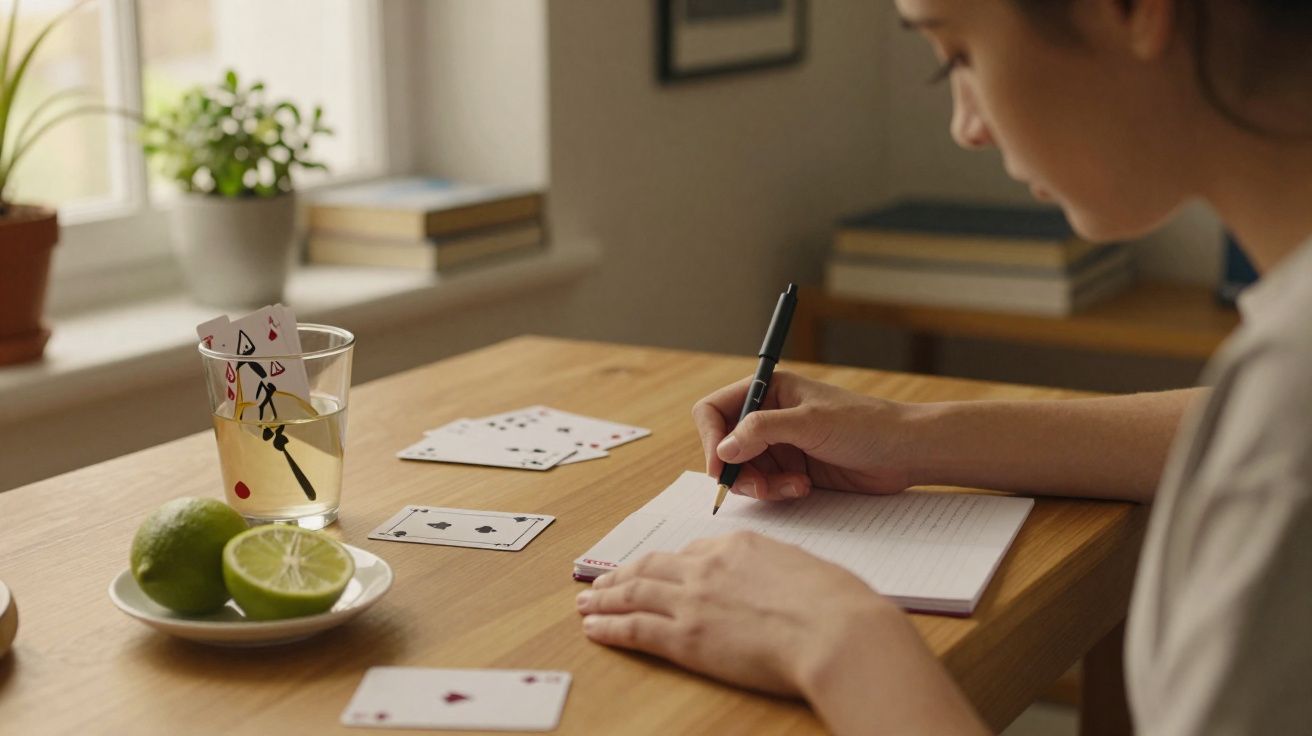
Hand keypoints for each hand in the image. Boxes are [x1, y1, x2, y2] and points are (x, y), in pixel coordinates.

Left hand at [576, 530, 889, 695]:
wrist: (836, 632)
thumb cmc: (838, 606)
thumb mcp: (804, 569)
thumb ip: (776, 570)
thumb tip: (773, 581)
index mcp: (740, 546)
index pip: (694, 551)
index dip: (670, 564)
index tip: (658, 570)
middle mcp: (708, 567)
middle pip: (653, 566)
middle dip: (623, 573)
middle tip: (603, 579)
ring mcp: (693, 600)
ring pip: (634, 593)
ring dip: (605, 596)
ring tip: (587, 600)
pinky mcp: (685, 638)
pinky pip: (634, 628)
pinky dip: (608, 626)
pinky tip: (593, 627)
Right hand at [692, 372, 915, 500]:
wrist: (903, 452)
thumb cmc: (864, 424)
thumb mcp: (809, 422)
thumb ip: (761, 431)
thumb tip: (723, 449)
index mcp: (768, 391)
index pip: (715, 410)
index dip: (711, 438)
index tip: (719, 466)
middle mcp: (768, 416)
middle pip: (724, 447)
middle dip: (738, 470)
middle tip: (759, 487)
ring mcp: (779, 445)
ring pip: (743, 471)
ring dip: (762, 485)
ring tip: (793, 486)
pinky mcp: (791, 470)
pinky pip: (766, 486)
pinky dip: (777, 491)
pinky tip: (803, 488)